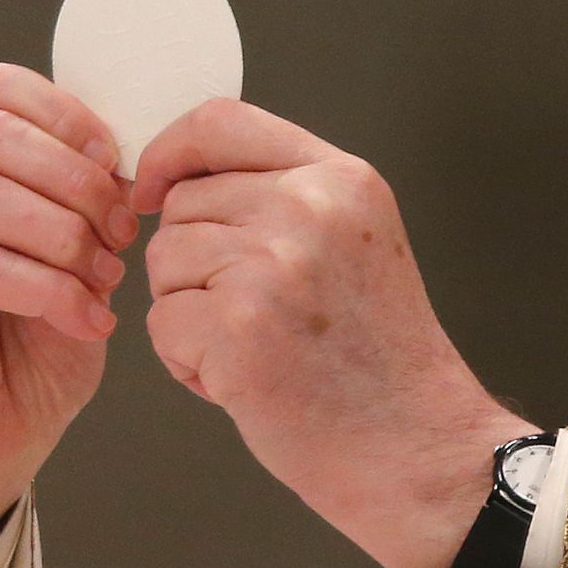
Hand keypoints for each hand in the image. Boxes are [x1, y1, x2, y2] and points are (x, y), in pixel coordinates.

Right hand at [0, 63, 138, 567]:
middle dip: (77, 181)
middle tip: (121, 234)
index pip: (0, 91)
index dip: (67, 116)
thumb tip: (130, 170)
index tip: (117, 163)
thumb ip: (92, 208)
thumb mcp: (81, 263)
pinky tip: (86, 320)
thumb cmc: (33, 353)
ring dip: (64, 237)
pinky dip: (49, 291)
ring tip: (103, 282)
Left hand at [134, 99, 536, 567]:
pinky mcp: (238, 326)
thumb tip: (180, 180)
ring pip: (164, 263)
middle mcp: (308, 208)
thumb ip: (282, 197)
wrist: (416, 445)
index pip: (220, 122)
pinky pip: (163, 324)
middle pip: (181, 205)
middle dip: (191, 263)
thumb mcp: (354, 242)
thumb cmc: (379, 360)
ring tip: (253, 348)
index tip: (152, 189)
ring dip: (188, 313)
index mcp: (341, 179)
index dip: (169, 152)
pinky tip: (243, 380)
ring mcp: (273, 265)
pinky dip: (187, 362)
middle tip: (249, 314)